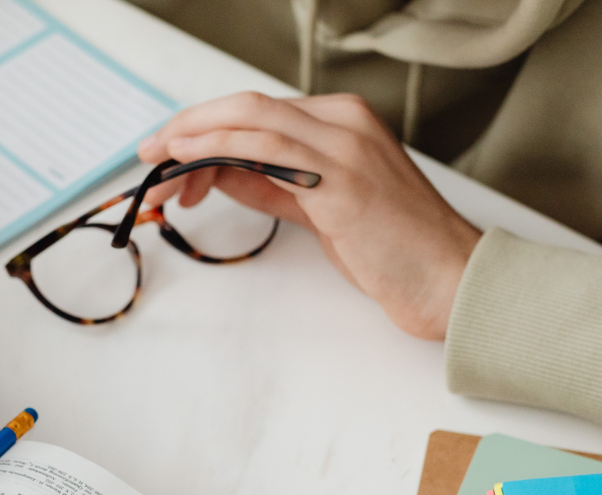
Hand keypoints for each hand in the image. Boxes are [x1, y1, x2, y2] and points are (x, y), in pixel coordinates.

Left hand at [136, 92, 480, 339]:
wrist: (452, 280)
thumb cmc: (396, 250)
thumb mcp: (322, 208)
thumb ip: (273, 184)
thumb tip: (219, 173)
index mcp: (345, 121)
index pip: (258, 111)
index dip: (205, 127)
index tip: (169, 152)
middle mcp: (345, 122)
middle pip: (246, 106)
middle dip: (188, 126)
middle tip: (149, 154)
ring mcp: (345, 146)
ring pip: (250, 118)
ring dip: (193, 140)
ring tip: (159, 168)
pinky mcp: (341, 180)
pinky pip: (266, 149)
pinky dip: (218, 148)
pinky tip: (189, 162)